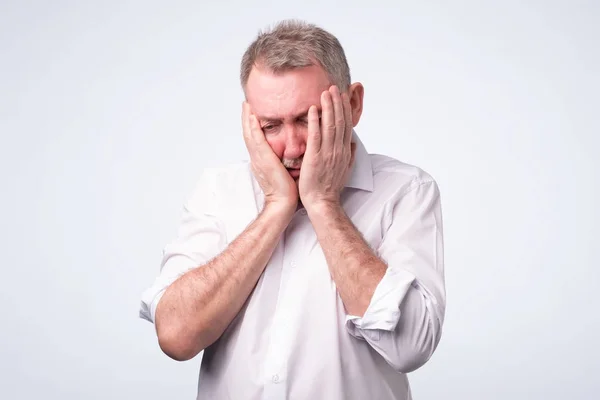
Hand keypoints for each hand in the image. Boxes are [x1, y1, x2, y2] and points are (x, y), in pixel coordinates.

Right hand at [242, 102, 297, 212]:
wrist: (283, 203)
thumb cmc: (285, 190)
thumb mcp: (281, 170)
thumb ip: (280, 160)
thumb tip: (285, 153)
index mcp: (261, 160)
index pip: (254, 138)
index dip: (250, 125)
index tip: (251, 112)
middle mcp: (257, 158)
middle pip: (248, 134)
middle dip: (246, 118)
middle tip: (245, 103)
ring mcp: (259, 159)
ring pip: (249, 135)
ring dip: (247, 119)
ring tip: (246, 105)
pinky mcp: (264, 161)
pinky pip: (257, 142)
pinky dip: (253, 129)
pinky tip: (253, 118)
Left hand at [298, 86, 355, 209]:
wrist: (322, 202)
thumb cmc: (330, 187)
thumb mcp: (345, 169)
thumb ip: (350, 155)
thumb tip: (354, 144)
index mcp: (344, 151)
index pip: (346, 125)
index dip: (345, 109)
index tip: (342, 96)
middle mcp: (338, 150)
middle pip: (340, 121)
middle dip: (337, 103)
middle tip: (334, 87)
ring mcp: (327, 153)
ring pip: (330, 125)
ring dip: (329, 107)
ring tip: (326, 92)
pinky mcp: (315, 157)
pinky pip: (316, 136)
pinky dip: (315, 121)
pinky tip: (313, 108)